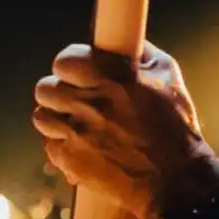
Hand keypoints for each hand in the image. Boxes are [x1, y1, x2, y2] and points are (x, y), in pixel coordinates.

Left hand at [33, 41, 218, 218]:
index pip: (65, 60)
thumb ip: (143, 54)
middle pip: (46, 88)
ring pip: (42, 116)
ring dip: (57, 118)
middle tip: (78, 100)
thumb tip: (123, 40)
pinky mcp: (70, 159)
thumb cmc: (176, 127)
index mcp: (114, 78)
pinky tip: (85, 147)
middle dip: (60, 92)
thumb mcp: (170, 79)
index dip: (71, 65)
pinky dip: (64, 146)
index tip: (79, 72)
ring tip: (78, 124)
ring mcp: (77, 133)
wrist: (175, 178)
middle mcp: (91, 102)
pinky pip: (50, 146)